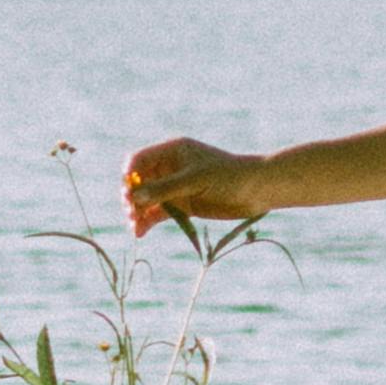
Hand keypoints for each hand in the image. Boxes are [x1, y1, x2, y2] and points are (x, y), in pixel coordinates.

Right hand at [125, 136, 263, 241]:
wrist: (257, 191)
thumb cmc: (228, 176)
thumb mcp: (194, 180)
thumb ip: (165, 188)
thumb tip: (133, 196)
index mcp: (172, 152)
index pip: (139, 160)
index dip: (129, 176)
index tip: (129, 194)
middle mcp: (170, 168)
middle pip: (138, 182)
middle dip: (131, 198)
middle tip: (132, 213)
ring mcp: (174, 188)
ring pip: (145, 200)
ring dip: (136, 213)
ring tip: (134, 227)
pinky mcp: (181, 206)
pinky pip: (157, 213)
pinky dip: (147, 222)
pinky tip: (140, 233)